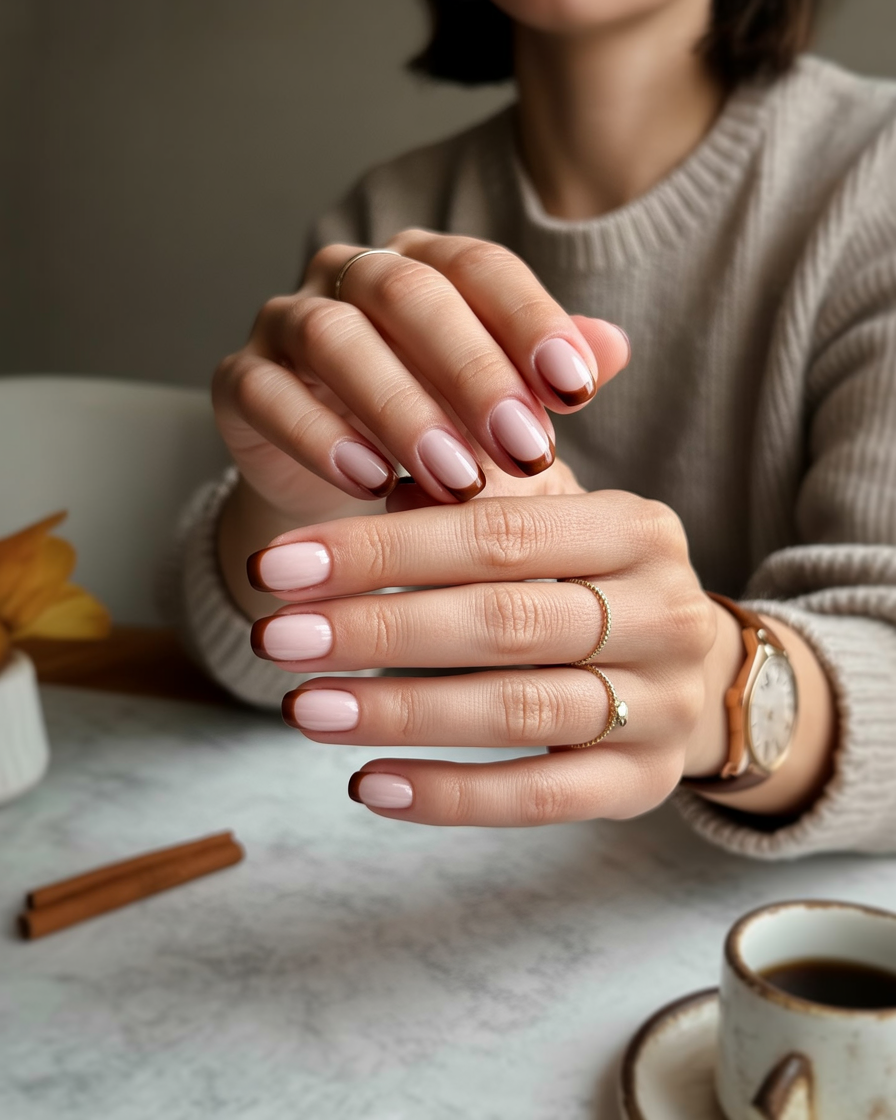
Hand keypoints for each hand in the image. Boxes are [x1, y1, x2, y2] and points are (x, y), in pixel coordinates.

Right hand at [212, 230, 628, 522]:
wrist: (337, 481)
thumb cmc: (433, 433)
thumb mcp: (497, 410)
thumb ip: (545, 375)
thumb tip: (616, 347)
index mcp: (424, 266)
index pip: (481, 267)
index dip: (530, 321)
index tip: (579, 389)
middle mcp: (353, 277)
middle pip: (409, 293)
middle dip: (472, 373)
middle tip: (524, 448)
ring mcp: (287, 323)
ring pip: (335, 339)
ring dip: (400, 408)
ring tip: (454, 478)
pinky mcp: (240, 381)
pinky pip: (267, 394)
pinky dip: (317, 437)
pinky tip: (368, 482)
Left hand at [247, 491, 723, 826]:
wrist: (691, 670)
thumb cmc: (587, 584)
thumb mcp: (551, 523)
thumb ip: (472, 500)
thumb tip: (369, 480)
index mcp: (637, 529)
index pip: (496, 534)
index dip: (382, 551)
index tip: (280, 567)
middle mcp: (666, 613)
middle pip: (504, 621)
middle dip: (378, 629)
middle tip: (278, 638)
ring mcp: (665, 705)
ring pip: (518, 710)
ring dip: (400, 713)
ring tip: (307, 708)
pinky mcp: (644, 783)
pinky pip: (539, 798)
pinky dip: (450, 795)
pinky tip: (369, 786)